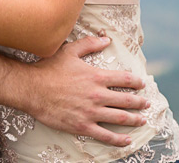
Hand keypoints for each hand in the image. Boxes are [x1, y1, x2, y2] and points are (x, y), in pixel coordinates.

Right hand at [22, 35, 147, 146]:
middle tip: (147, 104)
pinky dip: (118, 139)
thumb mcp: (69, 51)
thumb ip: (89, 44)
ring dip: (134, 119)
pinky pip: (105, 135)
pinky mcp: (82, 126)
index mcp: (96, 76)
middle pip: (126, 100)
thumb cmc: (49, 69)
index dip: (136, 82)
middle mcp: (97, 95)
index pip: (124, 79)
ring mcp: (91, 112)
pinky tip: (127, 139)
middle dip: (140, 103)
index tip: (142, 85)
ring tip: (142, 120)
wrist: (32, 89)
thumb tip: (106, 39)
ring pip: (120, 118)